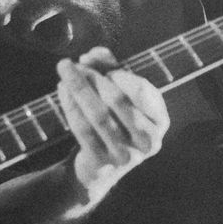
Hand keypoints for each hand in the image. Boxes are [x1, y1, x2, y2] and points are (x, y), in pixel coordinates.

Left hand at [57, 47, 168, 206]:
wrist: (102, 170)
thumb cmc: (115, 122)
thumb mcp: (121, 95)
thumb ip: (112, 69)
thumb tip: (94, 53)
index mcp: (160, 121)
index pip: (142, 91)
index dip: (120, 73)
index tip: (101, 64)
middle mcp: (148, 141)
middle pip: (117, 100)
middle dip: (94, 77)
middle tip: (74, 63)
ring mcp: (126, 155)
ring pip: (98, 114)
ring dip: (79, 87)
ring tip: (65, 69)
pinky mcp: (102, 163)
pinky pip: (83, 129)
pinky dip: (70, 105)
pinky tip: (62, 88)